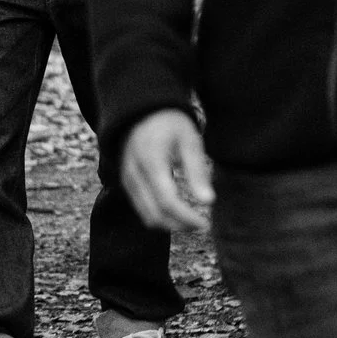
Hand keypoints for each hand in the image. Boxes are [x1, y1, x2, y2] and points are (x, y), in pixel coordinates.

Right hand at [120, 110, 213, 231]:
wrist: (141, 111)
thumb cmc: (170, 124)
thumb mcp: (189, 141)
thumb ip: (197, 171)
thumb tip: (209, 201)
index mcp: (151, 161)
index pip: (167, 201)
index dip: (186, 217)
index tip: (205, 224)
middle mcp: (135, 174)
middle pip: (155, 214)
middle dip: (179, 225)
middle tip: (202, 226)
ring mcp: (128, 180)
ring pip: (146, 216)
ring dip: (170, 224)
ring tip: (192, 222)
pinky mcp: (127, 184)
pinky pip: (142, 208)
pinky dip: (160, 216)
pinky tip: (177, 211)